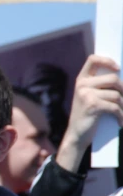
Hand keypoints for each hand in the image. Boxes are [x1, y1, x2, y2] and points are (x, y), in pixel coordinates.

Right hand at [57, 55, 122, 171]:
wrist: (76, 135)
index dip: (107, 60)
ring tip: (122, 113)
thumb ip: (100, 86)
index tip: (118, 68)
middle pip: (112, 78)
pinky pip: (115, 107)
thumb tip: (120, 78)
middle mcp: (82, 85)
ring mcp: (86, 94)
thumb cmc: (87, 116)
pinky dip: (121, 116)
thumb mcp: (90, 97)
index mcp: (81, 80)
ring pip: (116, 94)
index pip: (93, 60)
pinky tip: (120, 121)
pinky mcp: (92, 105)